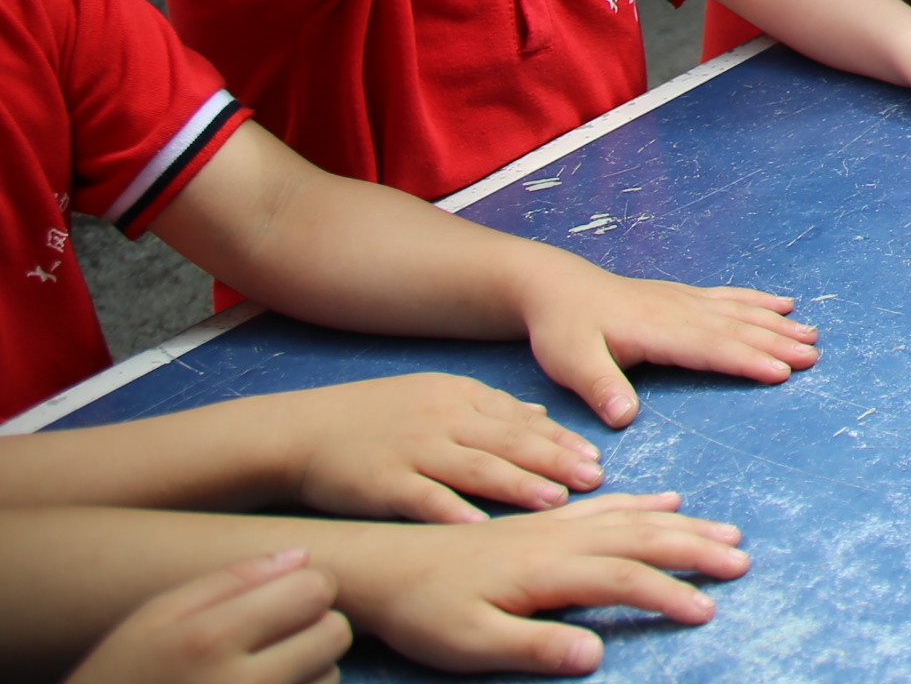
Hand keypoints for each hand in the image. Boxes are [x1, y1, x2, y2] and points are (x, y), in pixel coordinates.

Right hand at [67, 548, 347, 683]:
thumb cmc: (118, 678)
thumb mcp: (151, 620)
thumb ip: (229, 580)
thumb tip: (303, 555)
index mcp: (210, 640)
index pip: (315, 590)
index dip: (305, 588)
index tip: (282, 598)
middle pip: (335, 632)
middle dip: (314, 627)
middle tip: (274, 636)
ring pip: (331, 675)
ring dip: (308, 670)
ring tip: (256, 674)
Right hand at [282, 375, 598, 522]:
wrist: (300, 431)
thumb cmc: (371, 418)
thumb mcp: (434, 397)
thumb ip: (489, 409)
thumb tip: (542, 419)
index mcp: (458, 397)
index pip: (520, 420)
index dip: (560, 440)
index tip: (596, 458)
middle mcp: (441, 420)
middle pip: (508, 442)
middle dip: (555, 461)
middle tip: (594, 479)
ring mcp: (412, 450)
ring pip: (476, 467)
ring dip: (519, 485)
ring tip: (557, 501)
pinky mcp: (382, 482)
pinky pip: (423, 499)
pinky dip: (452, 512)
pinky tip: (480, 527)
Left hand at [329, 493, 743, 675]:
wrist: (384, 565)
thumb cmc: (426, 612)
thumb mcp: (472, 644)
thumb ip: (535, 648)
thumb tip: (596, 656)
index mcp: (548, 568)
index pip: (623, 578)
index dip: (668, 593)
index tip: (707, 609)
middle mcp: (560, 538)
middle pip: (641, 537)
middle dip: (695, 548)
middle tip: (741, 559)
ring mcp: (554, 525)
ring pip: (632, 516)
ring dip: (682, 524)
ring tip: (725, 531)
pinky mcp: (543, 522)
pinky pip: (606, 504)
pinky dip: (644, 501)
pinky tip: (667, 498)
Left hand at [512, 268, 819, 430]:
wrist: (557, 288)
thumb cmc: (564, 329)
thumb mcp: (570, 362)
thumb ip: (600, 387)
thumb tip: (626, 418)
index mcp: (658, 331)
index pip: (711, 348)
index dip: (747, 360)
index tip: (781, 372)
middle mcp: (680, 312)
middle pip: (736, 330)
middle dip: (776, 343)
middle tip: (812, 357)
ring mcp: (685, 301)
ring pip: (739, 313)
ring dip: (776, 324)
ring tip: (811, 336)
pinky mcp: (683, 296)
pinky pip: (730, 297)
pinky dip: (759, 301)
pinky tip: (782, 304)